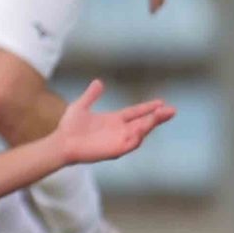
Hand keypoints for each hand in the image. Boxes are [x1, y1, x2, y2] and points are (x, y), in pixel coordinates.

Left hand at [49, 80, 174, 166]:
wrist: (62, 143)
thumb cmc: (69, 127)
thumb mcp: (81, 106)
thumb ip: (91, 95)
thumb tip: (98, 82)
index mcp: (114, 120)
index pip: (136, 113)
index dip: (148, 108)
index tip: (161, 101)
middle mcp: (119, 130)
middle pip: (143, 123)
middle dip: (158, 117)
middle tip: (172, 110)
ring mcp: (118, 140)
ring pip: (140, 132)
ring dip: (151, 125)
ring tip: (162, 115)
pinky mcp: (115, 150)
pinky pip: (130, 144)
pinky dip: (138, 136)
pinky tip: (144, 128)